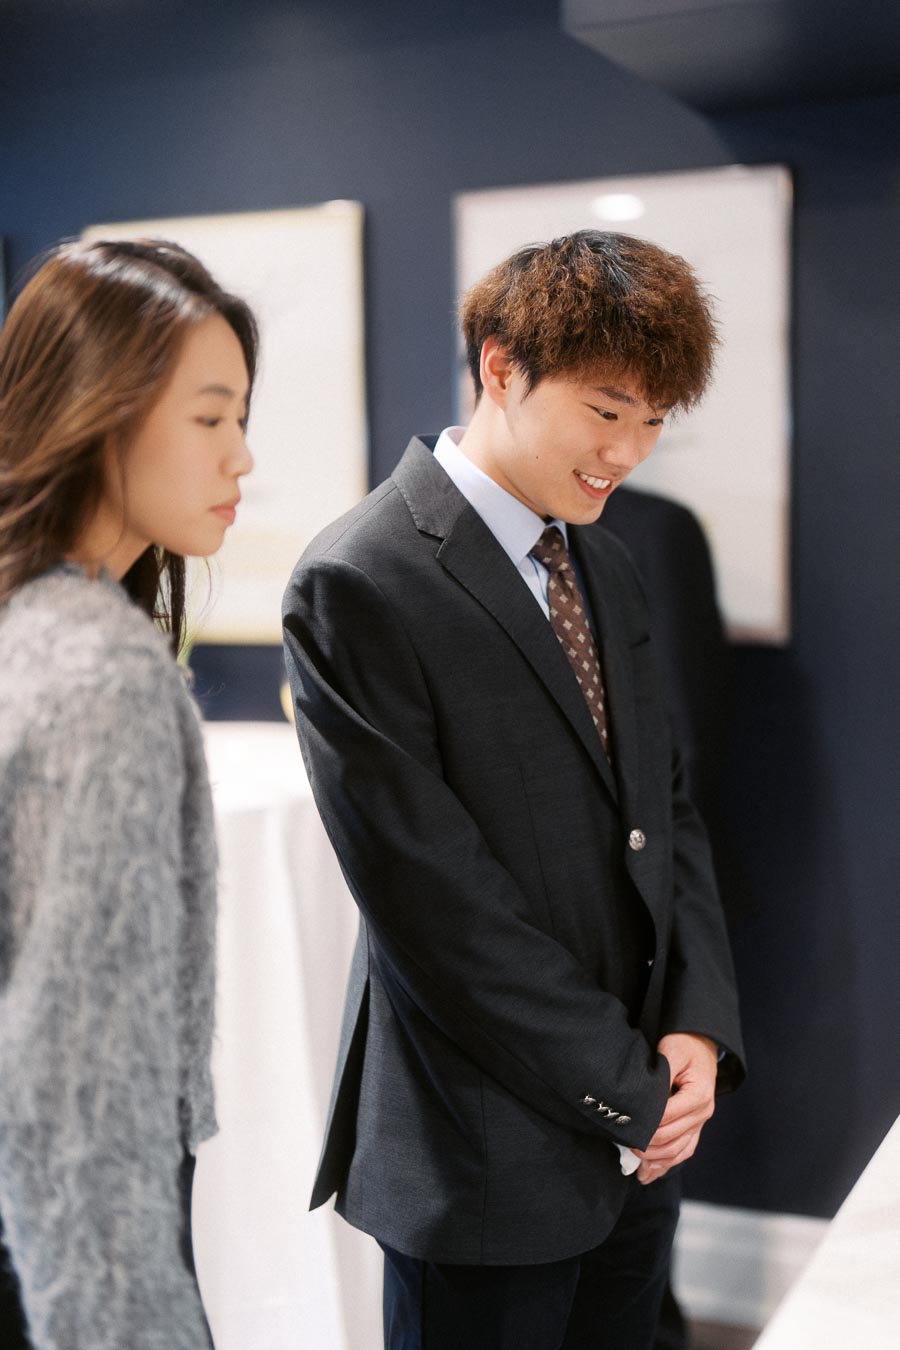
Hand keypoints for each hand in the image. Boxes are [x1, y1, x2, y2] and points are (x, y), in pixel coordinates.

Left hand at [634, 1032, 717, 1184]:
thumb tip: (647, 1099)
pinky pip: (684, 1150)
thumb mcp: (671, 1051)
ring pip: (679, 1150)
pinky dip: (667, 1164)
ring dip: (656, 1161)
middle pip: (672, 1138)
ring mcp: (701, 1121)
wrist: (700, 1043)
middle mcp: (703, 1112)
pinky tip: (650, 1173)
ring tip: (635, 1167)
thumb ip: (662, 1074)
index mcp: (699, 1095)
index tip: (625, 1128)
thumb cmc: (684, 1045)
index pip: (668, 1117)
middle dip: (648, 1145)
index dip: (647, 1124)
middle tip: (624, 1146)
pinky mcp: (696, 1126)